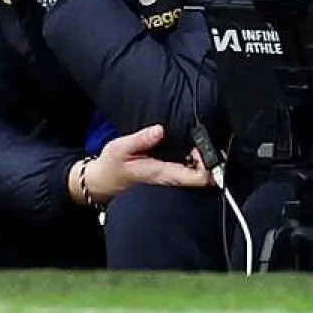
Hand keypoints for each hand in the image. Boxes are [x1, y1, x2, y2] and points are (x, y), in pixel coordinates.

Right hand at [71, 125, 214, 206]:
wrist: (104, 182)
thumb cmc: (112, 166)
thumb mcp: (121, 148)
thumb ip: (141, 139)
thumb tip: (160, 130)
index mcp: (163, 175)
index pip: (198, 178)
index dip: (207, 163)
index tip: (200, 147)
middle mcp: (171, 182)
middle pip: (204, 179)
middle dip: (208, 160)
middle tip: (200, 143)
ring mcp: (171, 183)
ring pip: (198, 178)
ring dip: (201, 161)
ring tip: (195, 144)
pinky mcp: (169, 180)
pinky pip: (189, 174)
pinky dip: (194, 163)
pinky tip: (188, 150)